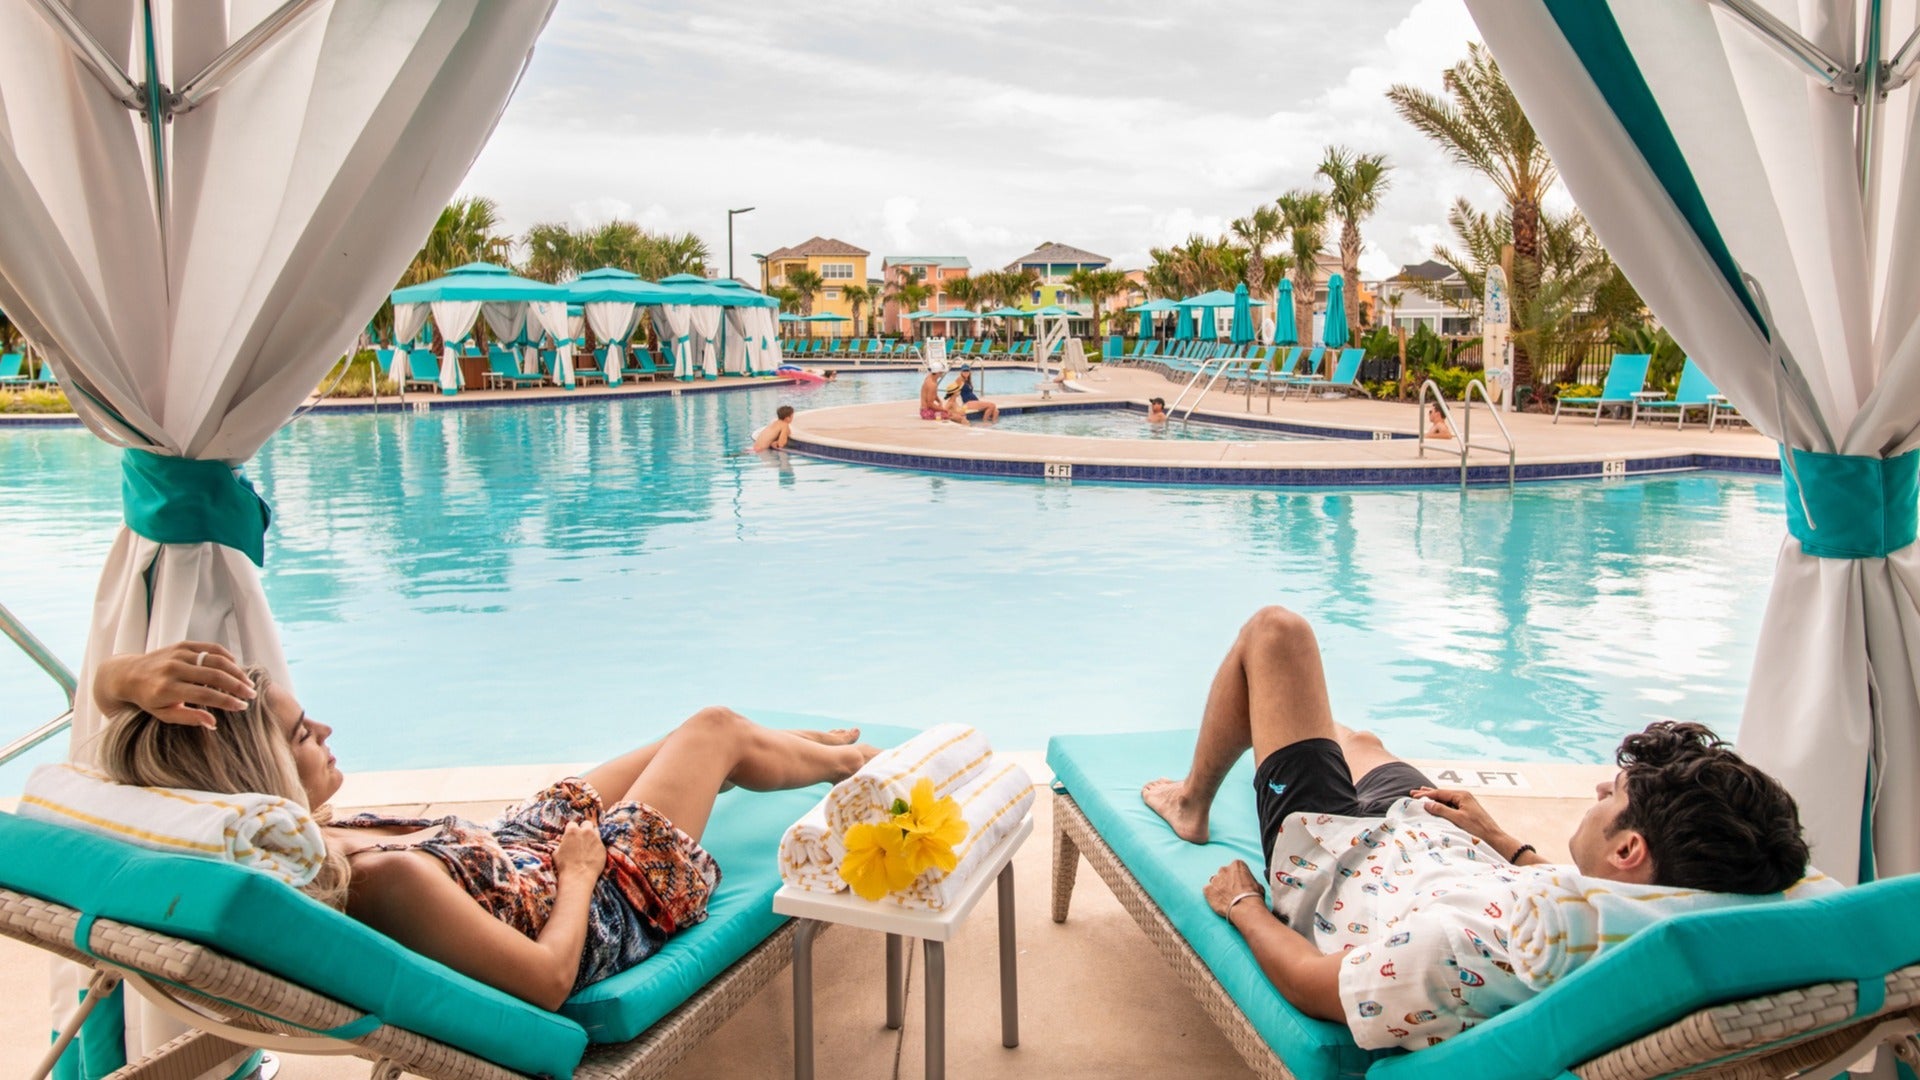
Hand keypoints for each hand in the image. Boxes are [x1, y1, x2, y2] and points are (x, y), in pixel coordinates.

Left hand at [97, 642, 253, 728]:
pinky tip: (235, 667)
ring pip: (216, 660)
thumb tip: (213, 723)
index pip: (205, 695)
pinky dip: (226, 656)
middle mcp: (173, 669)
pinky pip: (210, 648)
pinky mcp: (182, 644)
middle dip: (237, 686)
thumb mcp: (163, 714)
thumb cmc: (147, 698)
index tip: (242, 707)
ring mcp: (178, 654)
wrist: (127, 674)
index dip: (227, 701)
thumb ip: (188, 718)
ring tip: (248, 682)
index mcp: (167, 689)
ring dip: (236, 671)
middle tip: (252, 695)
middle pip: (214, 676)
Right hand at [553, 820, 605, 883]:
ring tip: (588, 845)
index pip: (572, 824)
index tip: (570, 836)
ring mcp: (596, 839)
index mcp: (573, 831)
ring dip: (592, 835)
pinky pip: (600, 843)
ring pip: (596, 831)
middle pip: (587, 824)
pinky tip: (593, 853)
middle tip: (581, 838)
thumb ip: (561, 844)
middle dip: (584, 828)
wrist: (578, 876)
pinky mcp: (603, 847)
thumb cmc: (564, 866)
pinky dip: (597, 846)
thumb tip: (563, 844)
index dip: (570, 830)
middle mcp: (586, 832)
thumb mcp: (556, 853)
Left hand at [1204, 859, 1263, 918]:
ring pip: (1215, 882)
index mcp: (1237, 865)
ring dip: (1219, 888)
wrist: (1245, 909)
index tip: (1240, 884)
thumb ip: (1248, 880)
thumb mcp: (1257, 884)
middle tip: (1232, 892)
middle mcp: (1224, 869)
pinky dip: (1211, 896)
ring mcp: (1214, 879)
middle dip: (1227, 881)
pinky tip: (1218, 901)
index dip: (1238, 877)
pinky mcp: (1207, 890)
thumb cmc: (1253, 897)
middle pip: (1224, 873)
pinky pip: (1207, 891)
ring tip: (1226, 898)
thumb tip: (1248, 885)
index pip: (1235, 867)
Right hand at [1410, 787, 1515, 854]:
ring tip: (1422, 794)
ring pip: (1445, 799)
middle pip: (1442, 794)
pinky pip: (1450, 805)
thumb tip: (1427, 804)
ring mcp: (1466, 803)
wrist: (1494, 838)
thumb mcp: (1457, 819)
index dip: (1425, 795)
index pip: (1439, 793)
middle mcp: (1464, 797)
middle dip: (1428, 793)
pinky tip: (1436, 805)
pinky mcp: (1467, 810)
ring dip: (1433, 798)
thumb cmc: (1477, 829)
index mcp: (1462, 795)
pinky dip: (1440, 804)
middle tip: (1413, 792)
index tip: (1413, 796)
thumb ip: (1441, 810)